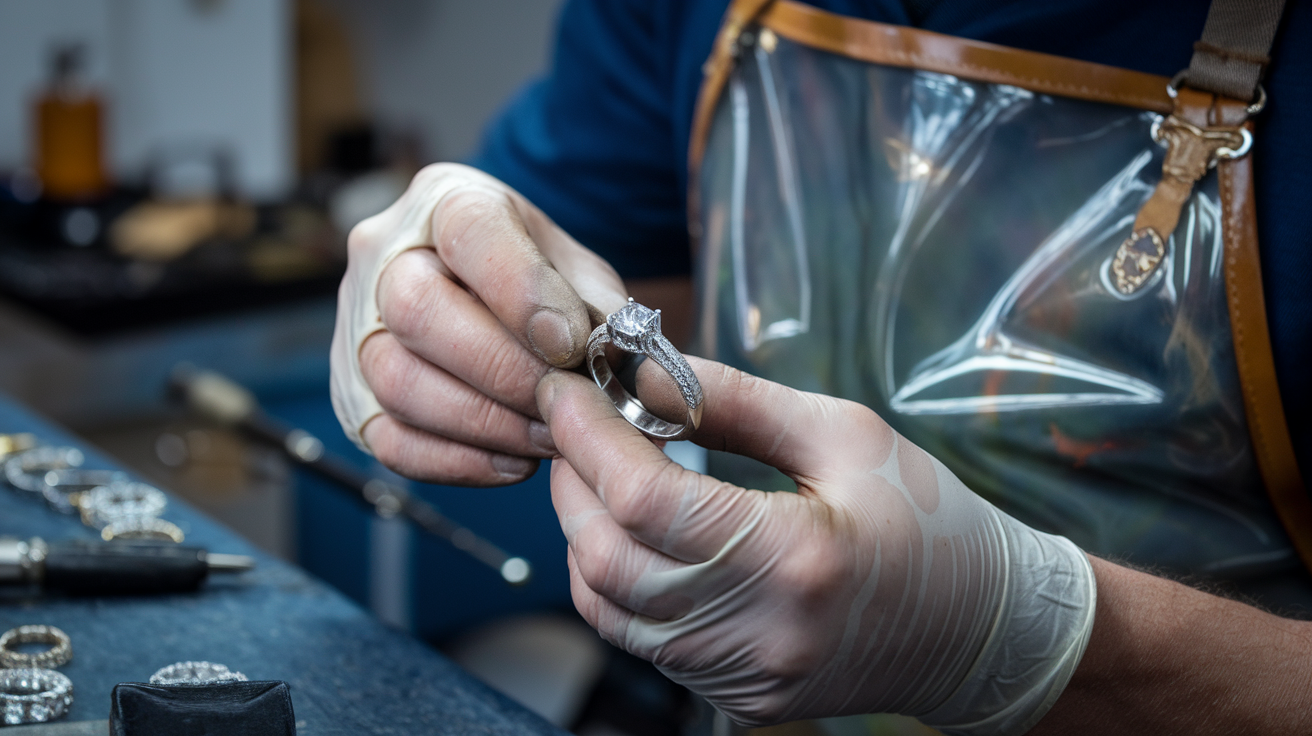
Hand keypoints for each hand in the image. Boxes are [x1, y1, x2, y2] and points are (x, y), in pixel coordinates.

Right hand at [329, 163, 629, 484]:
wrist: (502, 311)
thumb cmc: (544, 288)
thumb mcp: (585, 282)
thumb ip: (615, 323)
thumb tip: (653, 386)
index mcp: (445, 201)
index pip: (470, 230)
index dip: (523, 291)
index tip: (572, 343)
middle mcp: (382, 256)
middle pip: (416, 310)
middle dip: (505, 370)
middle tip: (565, 400)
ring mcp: (358, 329)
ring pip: (398, 382)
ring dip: (488, 423)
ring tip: (550, 434)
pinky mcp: (354, 397)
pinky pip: (391, 442)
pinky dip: (461, 461)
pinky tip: (515, 460)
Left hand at [538, 358, 1095, 730]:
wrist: (980, 628)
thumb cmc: (926, 518)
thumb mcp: (844, 434)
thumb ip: (736, 403)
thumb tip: (643, 376)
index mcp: (796, 557)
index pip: (646, 500)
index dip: (588, 437)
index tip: (566, 388)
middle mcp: (761, 632)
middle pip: (608, 559)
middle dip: (571, 480)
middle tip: (571, 423)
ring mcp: (744, 677)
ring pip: (609, 607)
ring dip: (583, 531)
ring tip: (594, 471)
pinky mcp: (737, 697)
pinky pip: (641, 639)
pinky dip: (614, 579)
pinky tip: (630, 531)